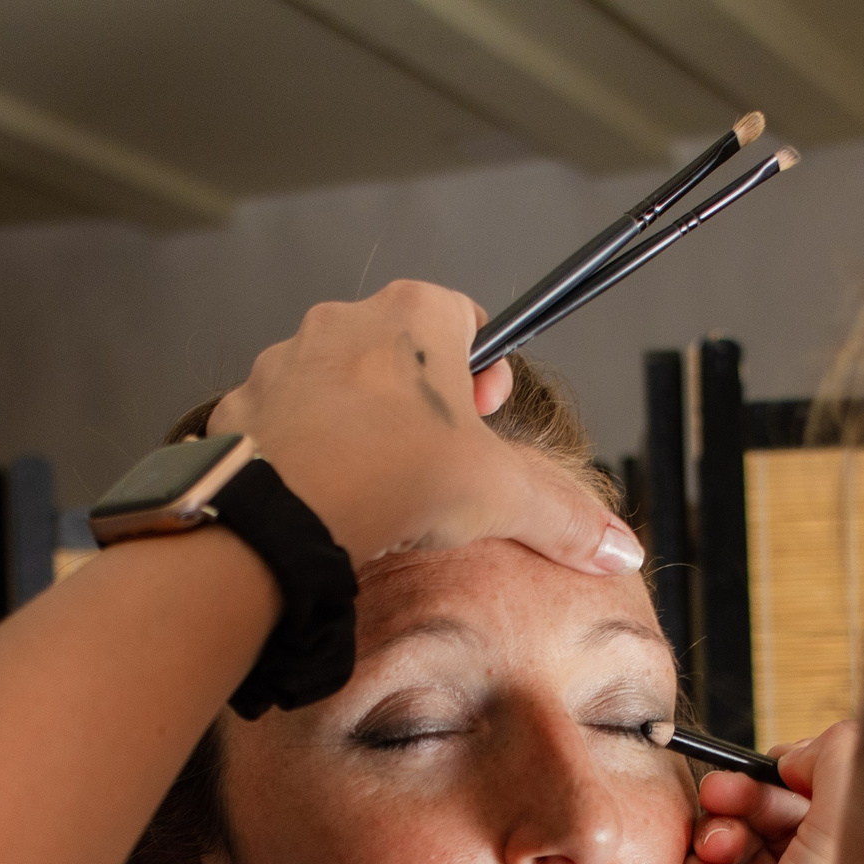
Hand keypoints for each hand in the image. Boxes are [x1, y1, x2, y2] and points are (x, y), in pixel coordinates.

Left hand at [208, 281, 642, 574]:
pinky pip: (281, 418)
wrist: (279, 515)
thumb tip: (622, 549)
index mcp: (414, 316)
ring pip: (335, 382)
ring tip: (375, 484)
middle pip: (397, 349)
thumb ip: (565, 517)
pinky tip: (320, 496)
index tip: (485, 414)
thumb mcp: (500, 497)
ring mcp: (283, 359)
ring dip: (358, 421)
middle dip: (420, 398)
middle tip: (435, 459)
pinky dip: (302, 449)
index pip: (466, 315)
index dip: (483, 367)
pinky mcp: (240, 404)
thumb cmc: (395, 480)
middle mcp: (343, 320)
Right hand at [675, 727, 855, 863]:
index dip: (787, 773)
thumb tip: (815, 739)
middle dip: (741, 797)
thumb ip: (840, 765)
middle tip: (727, 797)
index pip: (813, 792)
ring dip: (716, 838)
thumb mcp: (844, 836)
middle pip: (762, 809)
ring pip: (723, 840)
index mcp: (849, 861)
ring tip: (718, 854)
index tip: (778, 768)